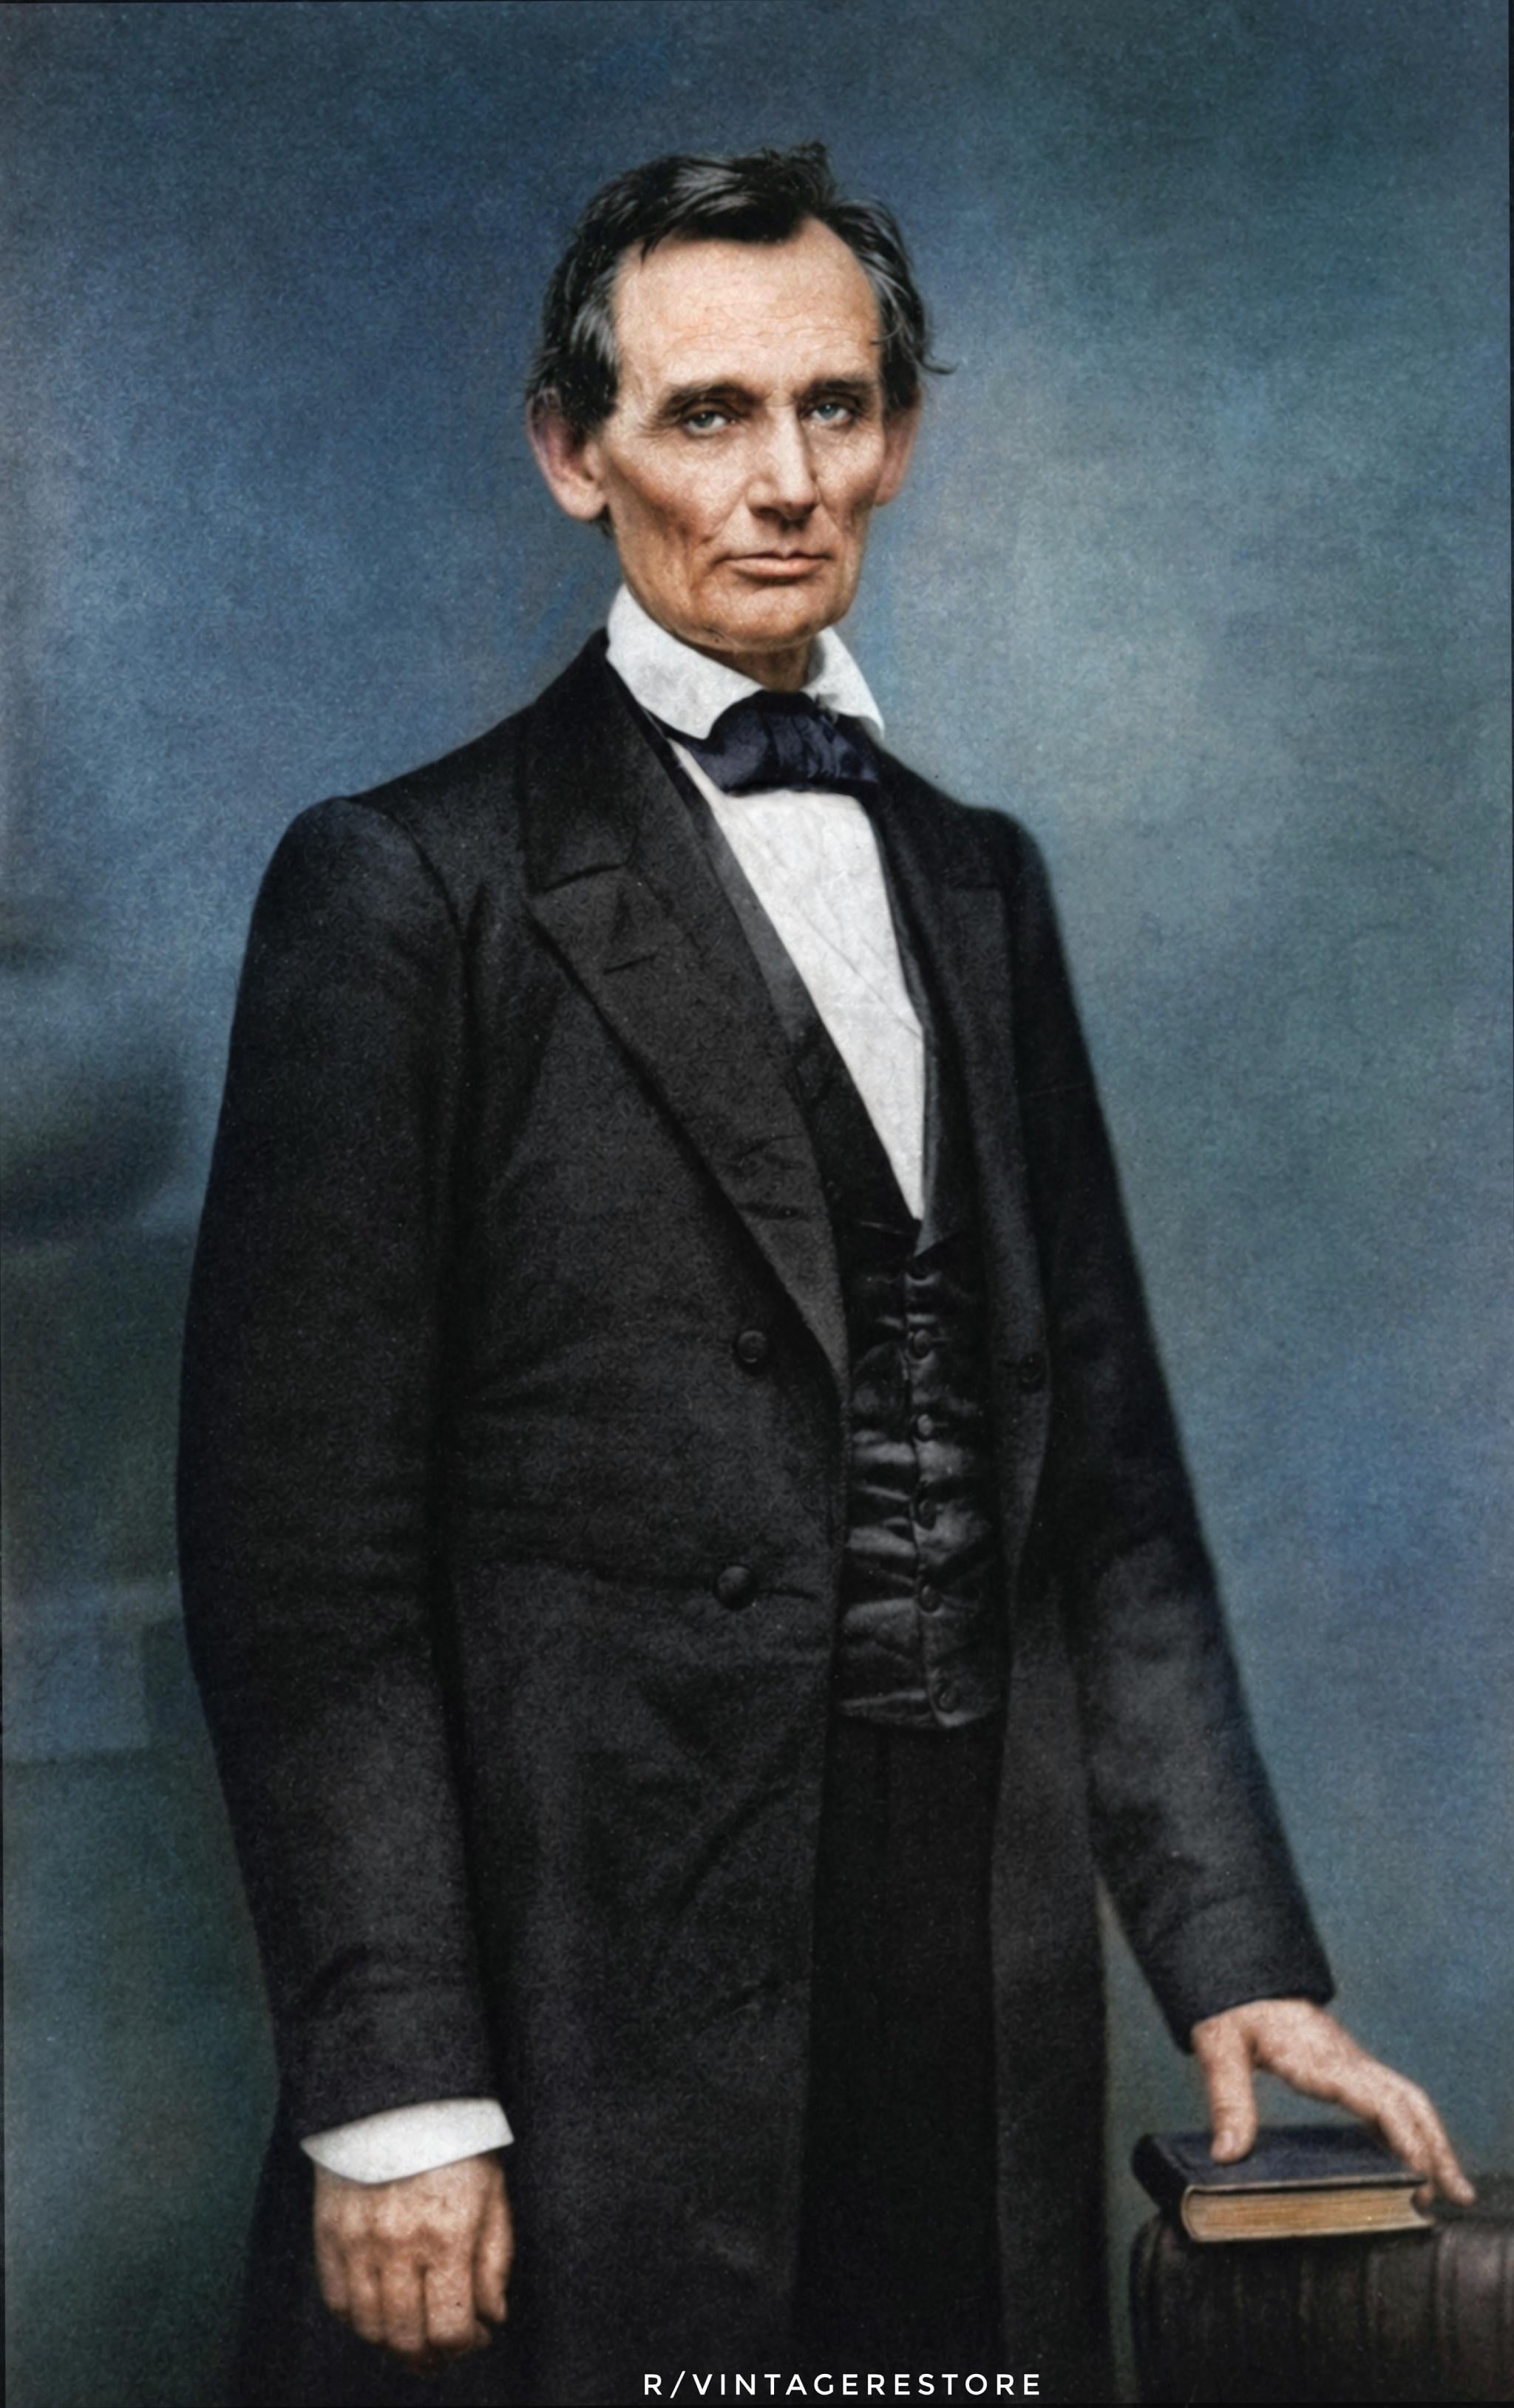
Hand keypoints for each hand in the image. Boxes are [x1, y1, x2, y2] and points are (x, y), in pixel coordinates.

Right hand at [313, 2151, 512, 2370]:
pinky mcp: (328, 2232)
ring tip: (412, 2329)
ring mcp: (358, 2240)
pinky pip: (336, 2301)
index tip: (475, 2334)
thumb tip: (491, 2318)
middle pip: (405, 2338)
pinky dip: (357, 2317)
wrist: (399, 2094)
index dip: (464, 2346)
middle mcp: (399, 2244)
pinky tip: (379, 2307)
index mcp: (448, 2235)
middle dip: (428, 2355)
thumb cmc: (456, 2143)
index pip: (449, 2329)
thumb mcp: (494, 2192)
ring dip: (393, 2341)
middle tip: (441, 2346)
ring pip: (368, 2327)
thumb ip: (496, 2260)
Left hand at [1192, 1997, 1473, 2206]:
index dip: (1402, 2135)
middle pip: (1407, 2100)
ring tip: (1451, 2189)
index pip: (1375, 2096)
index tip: (1419, 2173)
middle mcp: (1346, 2059)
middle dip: (1436, 2145)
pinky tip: (1412, 2163)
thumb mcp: (1219, 2047)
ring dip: (1432, 2141)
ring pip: (1406, 2099)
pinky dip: (1410, 2132)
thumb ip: (1228, 2098)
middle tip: (1456, 2193)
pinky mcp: (1347, 2067)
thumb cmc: (1232, 2007)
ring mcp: (1351, 2062)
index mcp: (1319, 2056)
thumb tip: (1228, 2155)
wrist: (1243, 1974)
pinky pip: (1389, 2099)